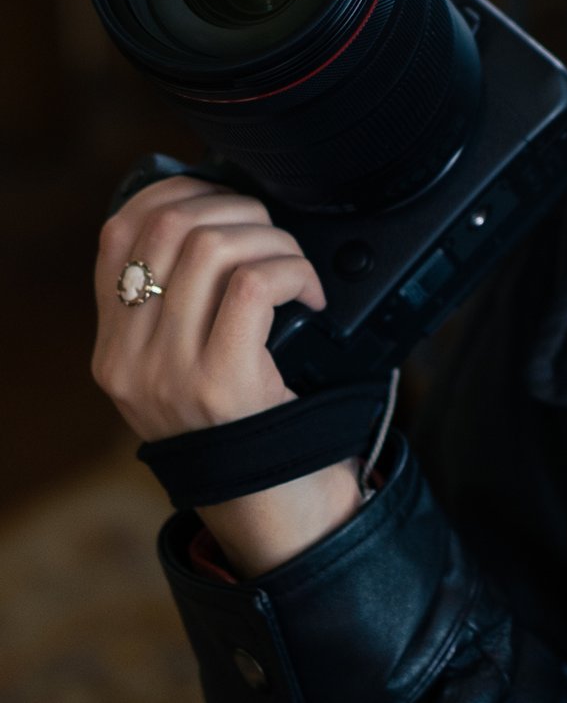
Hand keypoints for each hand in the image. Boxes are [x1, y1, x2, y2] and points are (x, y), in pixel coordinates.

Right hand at [92, 174, 362, 574]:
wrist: (277, 511)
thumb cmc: (254, 427)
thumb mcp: (192, 370)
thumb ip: (186, 309)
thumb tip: (218, 219)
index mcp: (115, 349)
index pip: (115, 236)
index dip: (173, 193)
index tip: (221, 195)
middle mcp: (129, 360)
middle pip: (169, 228)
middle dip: (237, 210)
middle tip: (276, 239)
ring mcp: (169, 373)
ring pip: (212, 248)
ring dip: (272, 240)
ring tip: (296, 269)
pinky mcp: (220, 384)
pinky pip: (251, 287)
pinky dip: (292, 272)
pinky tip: (312, 297)